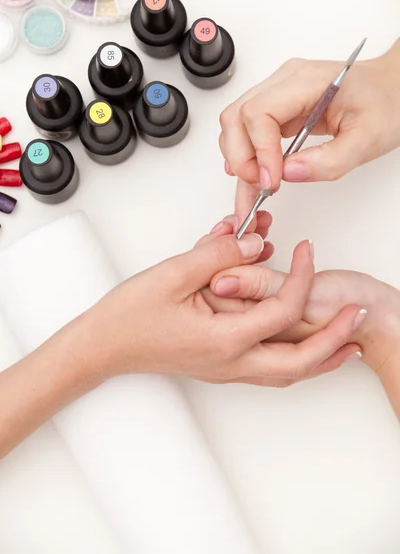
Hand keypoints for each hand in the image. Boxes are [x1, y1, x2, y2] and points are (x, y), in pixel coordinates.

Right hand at [81, 218, 361, 386]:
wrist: (103, 346)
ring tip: (348, 343)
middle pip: (301, 363)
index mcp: (223, 340)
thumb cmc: (130, 316)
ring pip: (288, 373)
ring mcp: (226, 369)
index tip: (306, 250)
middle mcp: (230, 363)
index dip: (301, 277)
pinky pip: (269, 368)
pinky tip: (302, 344)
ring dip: (322, 357)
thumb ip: (218, 254)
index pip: (282, 311)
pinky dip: (295, 358)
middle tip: (357, 317)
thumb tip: (252, 242)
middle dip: (335, 339)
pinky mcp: (219, 363)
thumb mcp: (174, 273)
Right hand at [219, 40, 399, 224]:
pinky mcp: (279, 109)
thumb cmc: (387, 104)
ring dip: (239, 159)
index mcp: (307, 81)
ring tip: (257, 188)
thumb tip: (287, 174)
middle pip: (236, 116)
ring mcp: (278, 93)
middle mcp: (286, 81)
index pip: (259, 113)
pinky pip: (248, 131)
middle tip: (261, 186)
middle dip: (240, 158)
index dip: (259, 151)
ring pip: (235, 124)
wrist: (394, 89)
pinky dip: (247, 158)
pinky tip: (256, 179)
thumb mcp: (368, 140)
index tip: (273, 180)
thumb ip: (328, 162)